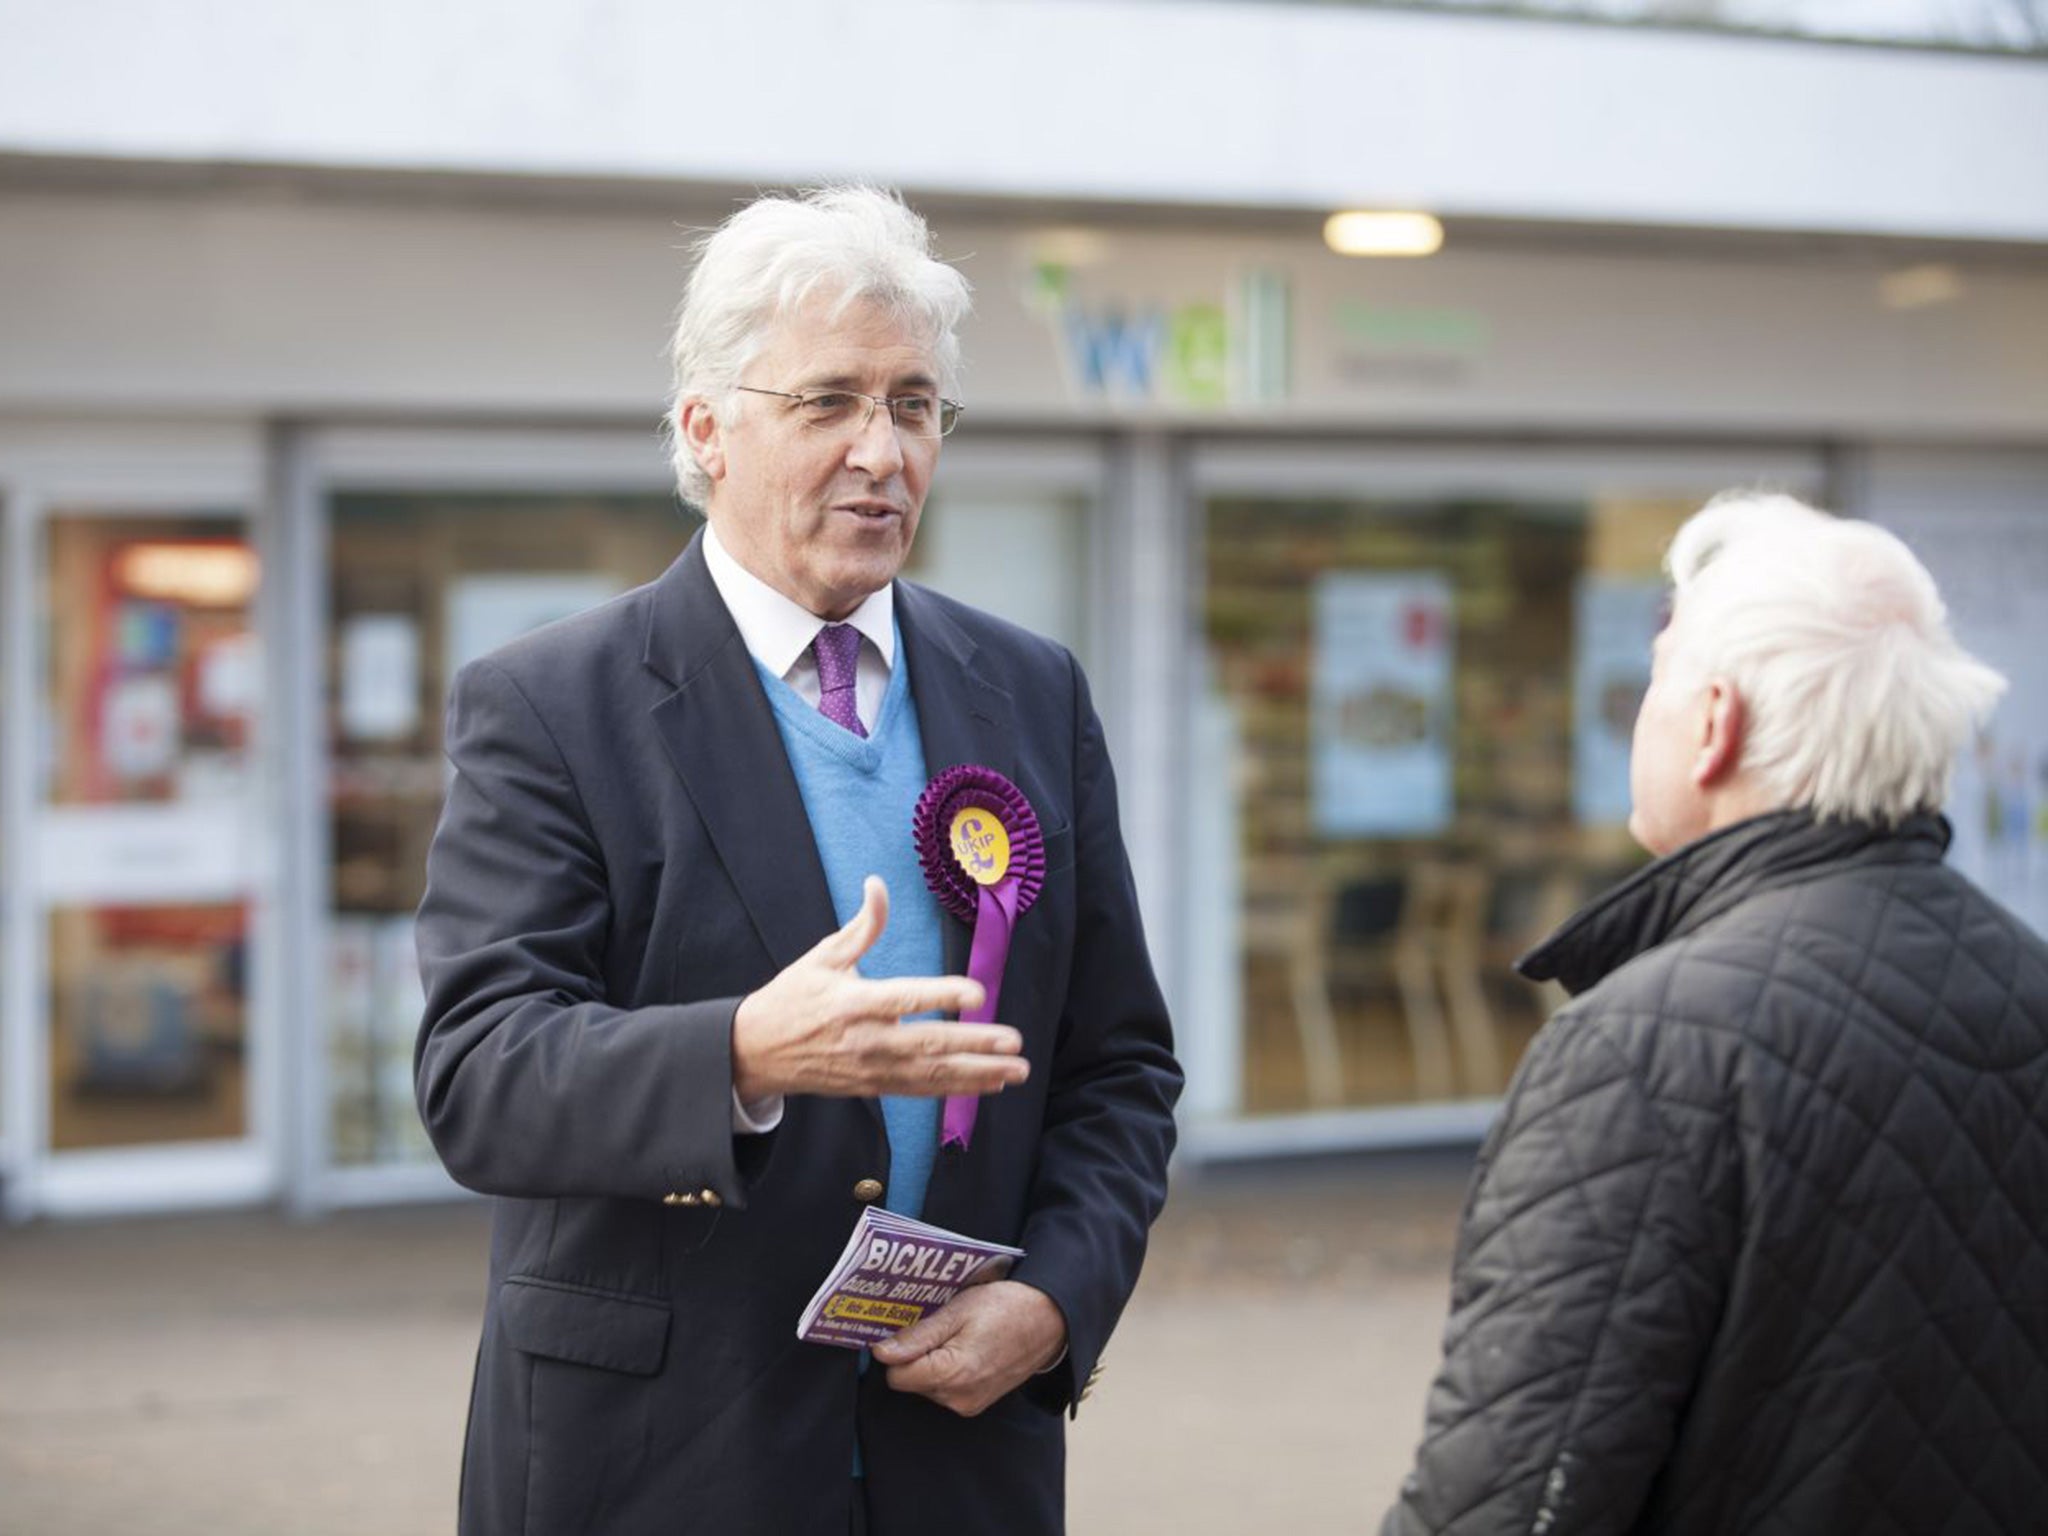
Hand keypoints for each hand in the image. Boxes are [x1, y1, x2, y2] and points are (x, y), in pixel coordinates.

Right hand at [731, 876, 1029, 1101]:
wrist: (756, 1052)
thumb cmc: (791, 998)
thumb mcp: (821, 957)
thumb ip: (861, 926)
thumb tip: (877, 884)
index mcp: (853, 1003)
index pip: (905, 998)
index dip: (942, 996)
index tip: (978, 993)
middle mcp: (866, 1040)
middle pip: (928, 1044)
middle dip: (975, 1045)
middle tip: (1014, 1042)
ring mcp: (871, 1068)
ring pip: (931, 1075)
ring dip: (977, 1075)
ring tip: (1016, 1071)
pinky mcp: (874, 1087)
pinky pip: (921, 1090)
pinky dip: (957, 1089)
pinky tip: (989, 1085)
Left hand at [870, 1280, 1067, 1417]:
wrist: (1049, 1320)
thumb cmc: (1006, 1308)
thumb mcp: (958, 1311)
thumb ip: (918, 1336)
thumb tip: (882, 1353)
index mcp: (951, 1374)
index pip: (896, 1375)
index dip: (897, 1350)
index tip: (909, 1328)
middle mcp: (958, 1398)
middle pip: (911, 1382)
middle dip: (917, 1355)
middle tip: (939, 1326)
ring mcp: (969, 1404)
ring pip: (927, 1386)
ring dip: (932, 1363)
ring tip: (956, 1334)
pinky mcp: (977, 1404)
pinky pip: (946, 1390)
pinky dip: (948, 1371)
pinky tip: (965, 1348)